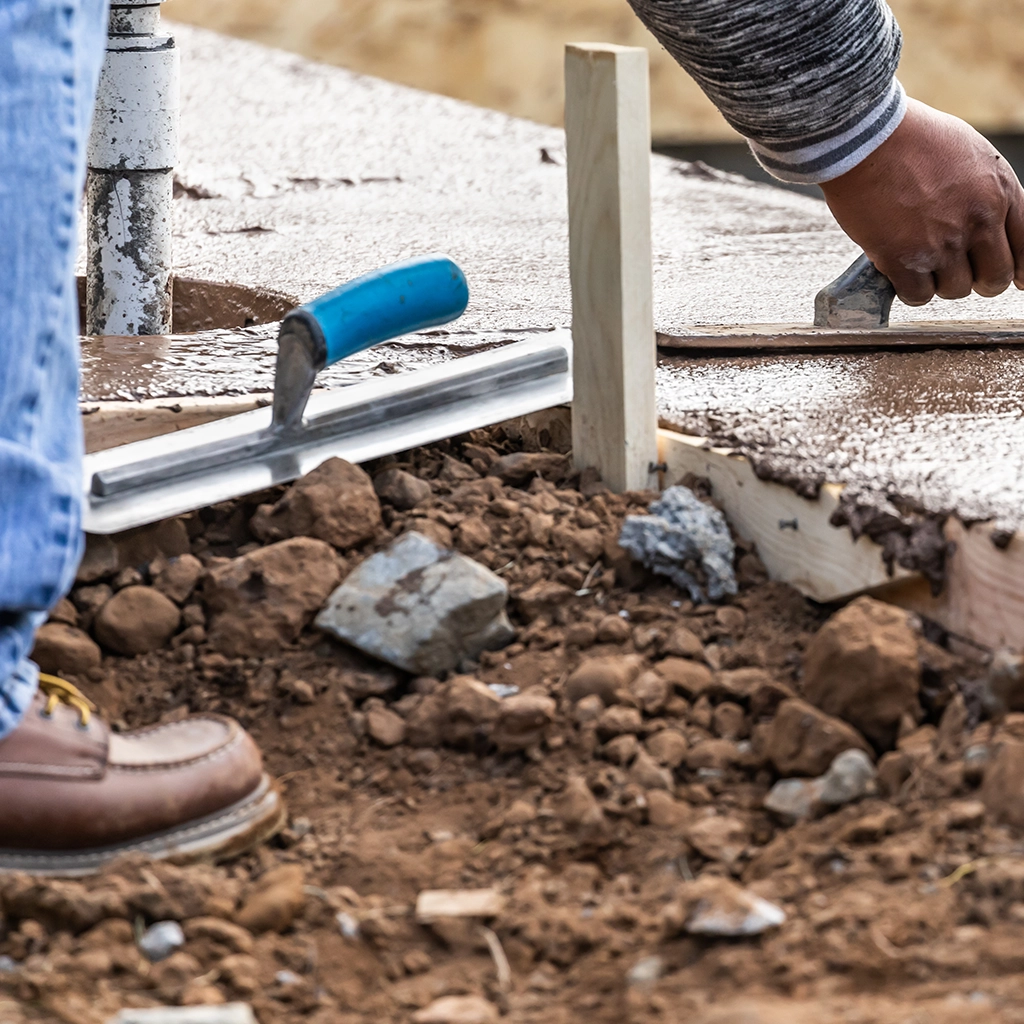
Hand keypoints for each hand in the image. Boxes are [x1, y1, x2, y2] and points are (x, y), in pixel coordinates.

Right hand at [819, 98, 1023, 305]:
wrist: (868, 139)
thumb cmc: (913, 140)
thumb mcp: (973, 156)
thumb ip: (988, 193)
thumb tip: (989, 227)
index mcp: (999, 193)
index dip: (1020, 270)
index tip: (1014, 278)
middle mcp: (977, 221)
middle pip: (994, 278)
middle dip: (978, 279)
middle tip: (957, 272)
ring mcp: (940, 244)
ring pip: (955, 290)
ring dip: (939, 281)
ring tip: (920, 260)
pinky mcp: (903, 259)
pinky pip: (918, 296)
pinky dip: (910, 289)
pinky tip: (900, 270)